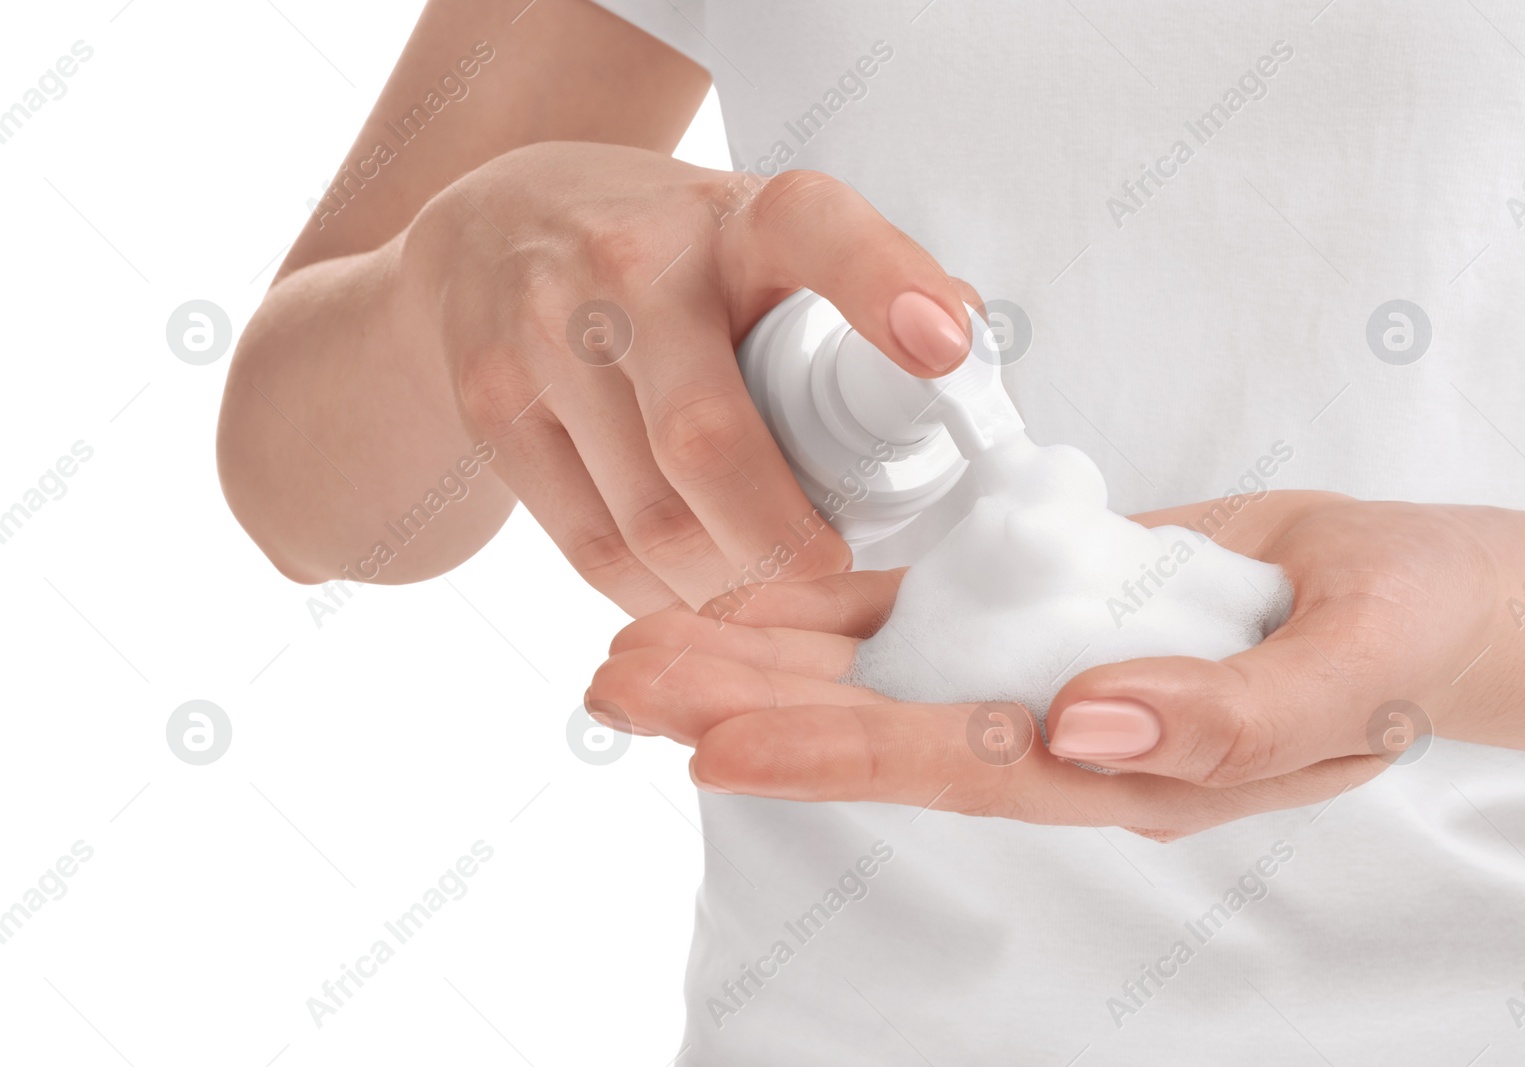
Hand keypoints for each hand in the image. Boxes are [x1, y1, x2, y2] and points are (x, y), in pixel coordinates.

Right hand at [402, 141, 981, 615]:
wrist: (492, 224)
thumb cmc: (673, 251)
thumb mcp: (759, 234)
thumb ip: (857, 292)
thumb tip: (973, 374)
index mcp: (734, 218)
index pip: (813, 229)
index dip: (882, 286)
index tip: (947, 350)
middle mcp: (633, 267)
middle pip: (710, 443)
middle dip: (787, 545)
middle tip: (833, 574)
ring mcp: (547, 336)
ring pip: (651, 521)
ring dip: (726, 587)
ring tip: (764, 591)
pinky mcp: (493, 405)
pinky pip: (589, 547)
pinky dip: (657, 597)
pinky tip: (692, 593)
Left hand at [587, 492, 1524, 836]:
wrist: (1406, 586)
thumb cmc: (1399, 638)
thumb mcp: (1351, 679)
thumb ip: (1229, 717)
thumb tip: (1081, 723)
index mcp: (1118, 764)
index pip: (952, 761)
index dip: (832, 748)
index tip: (713, 742)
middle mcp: (1051, 727)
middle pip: (876, 718)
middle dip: (745, 701)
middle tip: (617, 684)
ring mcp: (1032, 664)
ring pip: (874, 661)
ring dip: (758, 650)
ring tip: (643, 642)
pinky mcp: (1032, 604)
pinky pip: (918, 606)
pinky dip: (830, 599)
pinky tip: (748, 591)